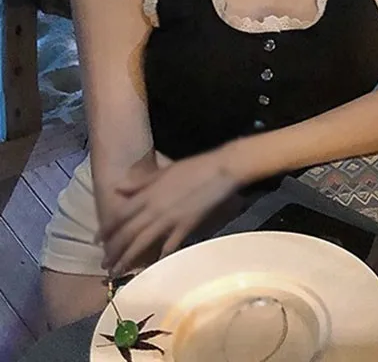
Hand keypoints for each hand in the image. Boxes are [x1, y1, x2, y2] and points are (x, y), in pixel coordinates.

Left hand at [98, 148, 239, 275]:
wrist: (220, 169)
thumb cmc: (193, 167)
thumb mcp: (163, 171)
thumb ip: (140, 182)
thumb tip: (118, 189)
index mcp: (148, 193)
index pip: (120, 215)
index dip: (106, 230)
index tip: (97, 241)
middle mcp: (154, 208)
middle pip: (127, 233)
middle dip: (113, 251)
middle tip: (104, 265)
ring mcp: (169, 219)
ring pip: (142, 243)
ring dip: (128, 259)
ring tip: (118, 272)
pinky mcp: (185, 226)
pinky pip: (168, 245)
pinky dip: (159, 257)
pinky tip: (152, 267)